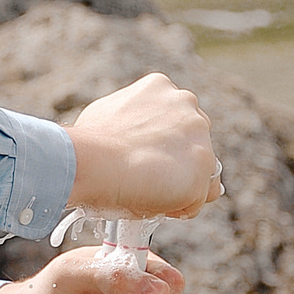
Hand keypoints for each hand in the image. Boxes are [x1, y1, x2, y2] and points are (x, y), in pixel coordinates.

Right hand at [64, 74, 218, 218]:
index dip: (158, 142)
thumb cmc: (89, 143)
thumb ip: (128, 121)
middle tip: (146, 175)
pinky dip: (178, 206)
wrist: (94, 160)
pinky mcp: (204, 167)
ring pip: (198, 171)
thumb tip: (127, 141)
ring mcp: (199, 135)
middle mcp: (186, 104)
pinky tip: (152, 202)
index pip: (171, 118)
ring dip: (176, 184)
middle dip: (174, 160)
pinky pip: (195, 198)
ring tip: (145, 190)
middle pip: (192, 141)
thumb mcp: (105, 116)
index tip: (143, 155)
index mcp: (159, 87)